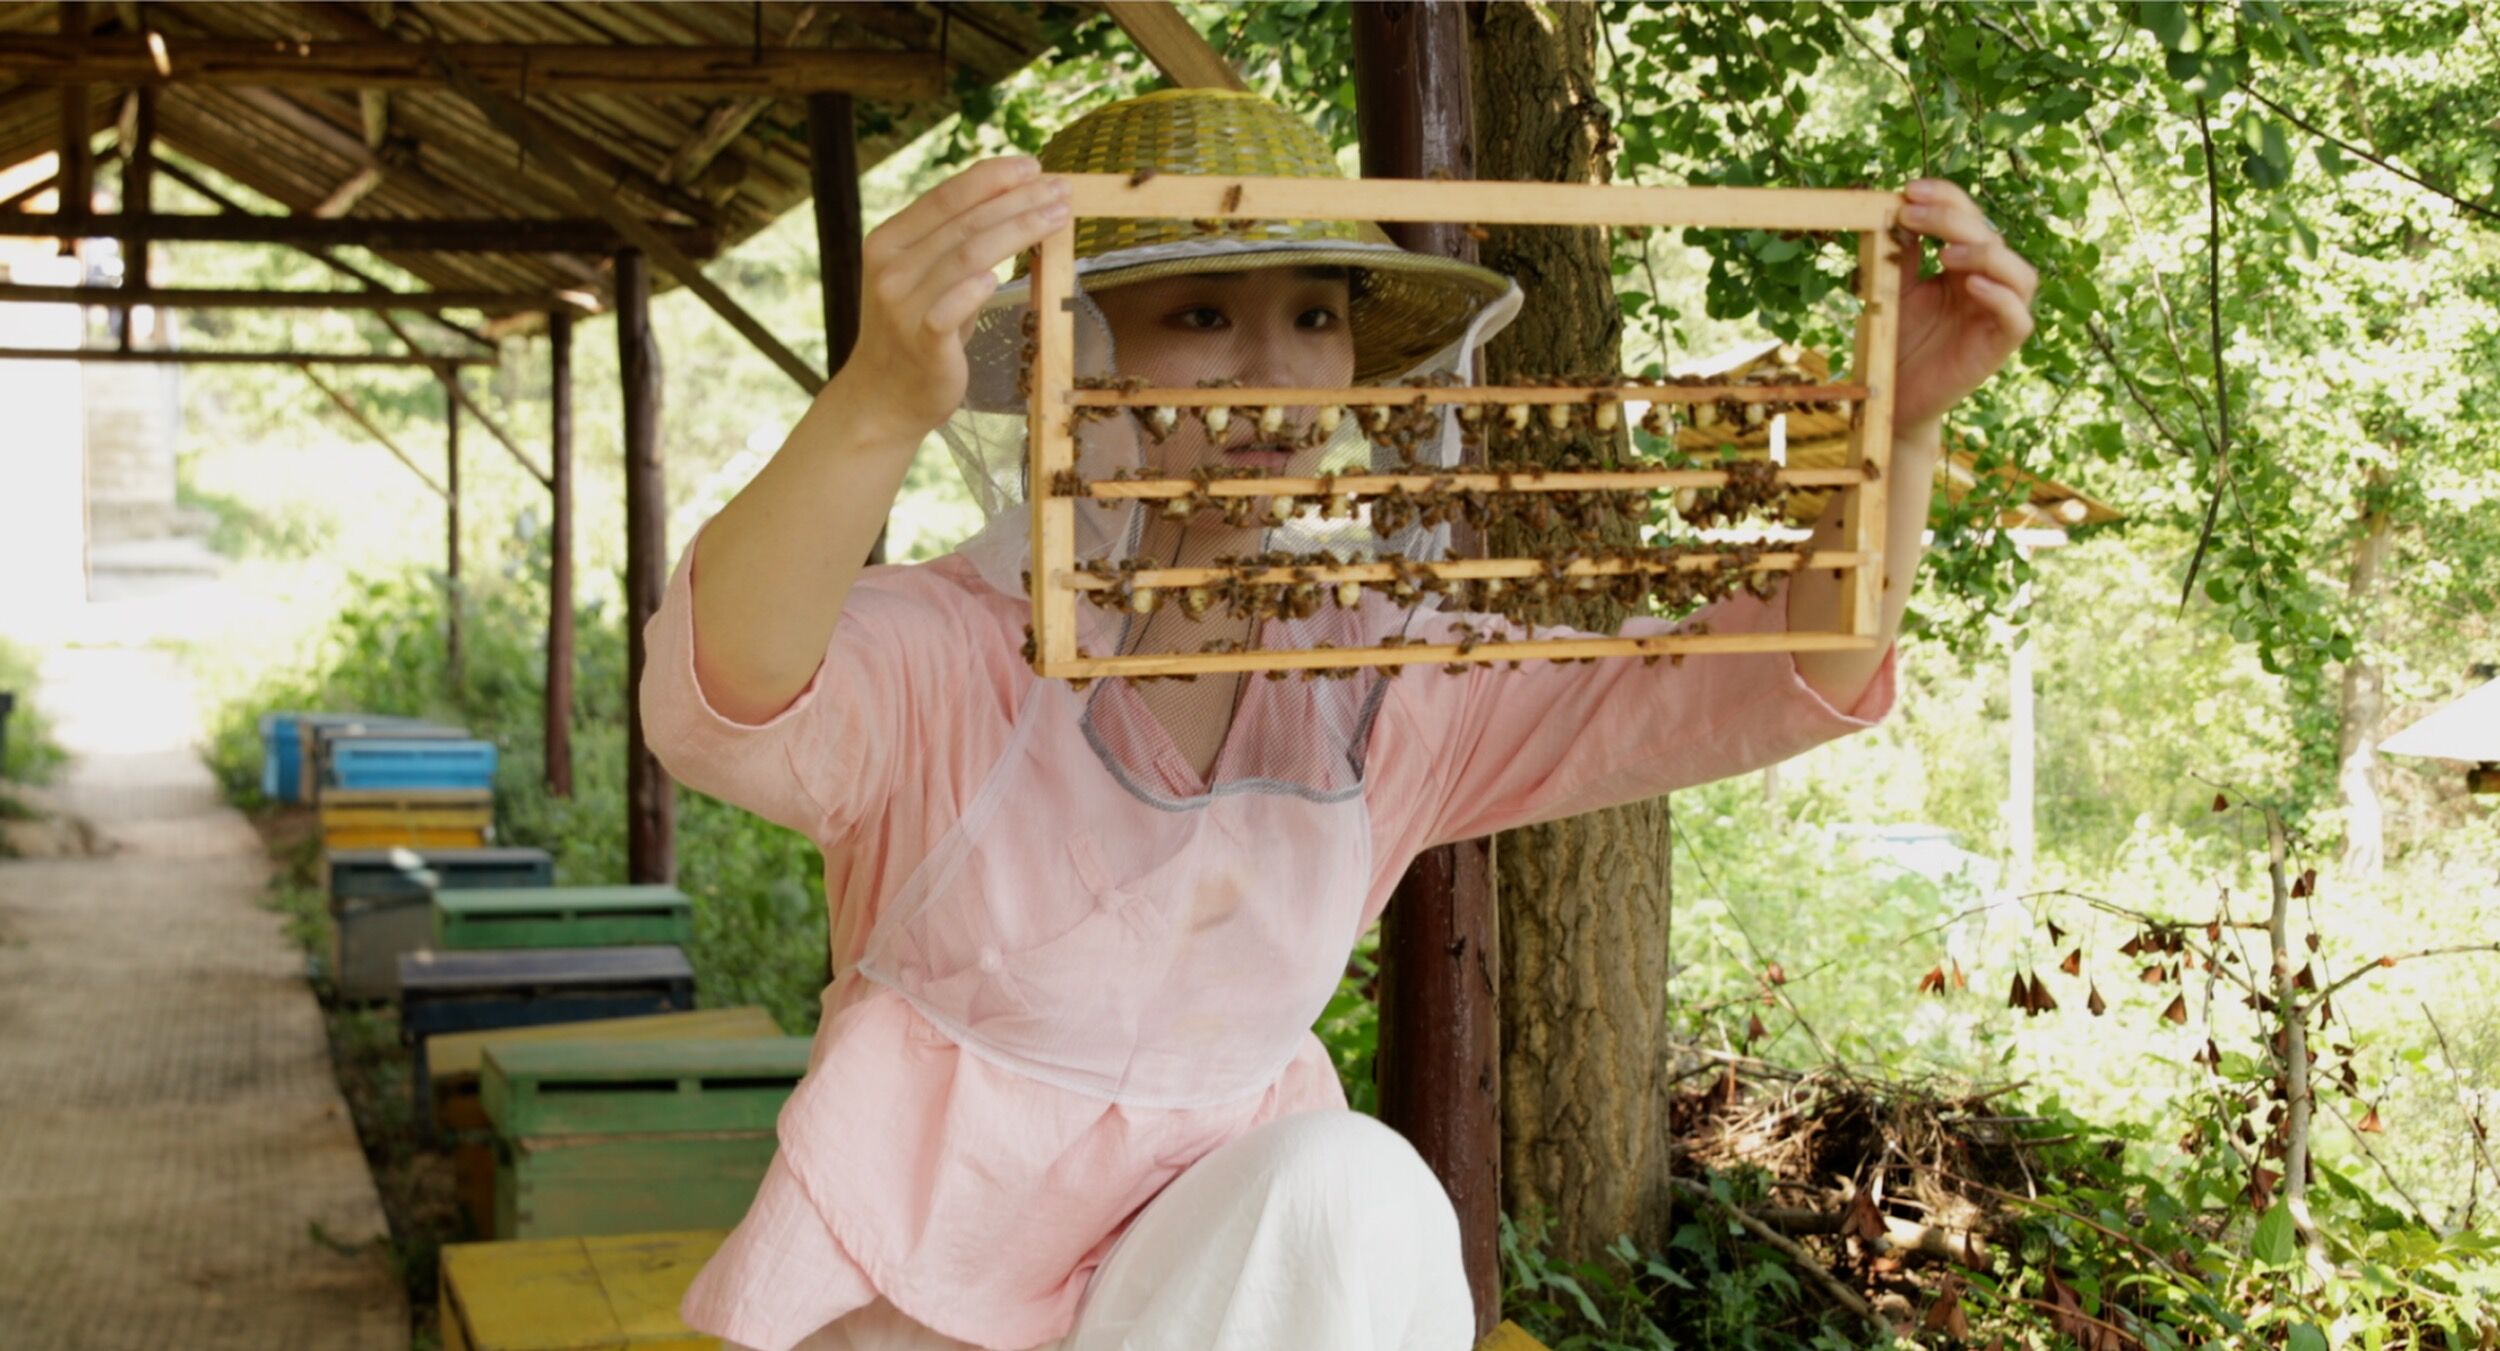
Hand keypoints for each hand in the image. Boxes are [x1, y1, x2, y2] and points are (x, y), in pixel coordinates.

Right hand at [833, 155, 1072, 440]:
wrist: (883, 397)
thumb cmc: (917, 332)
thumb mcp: (929, 279)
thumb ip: (957, 245)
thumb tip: (1014, 204)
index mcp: (889, 241)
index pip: (945, 197)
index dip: (990, 177)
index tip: (1032, 165)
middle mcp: (890, 268)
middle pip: (963, 222)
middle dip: (1017, 200)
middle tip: (1061, 188)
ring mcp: (902, 305)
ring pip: (966, 257)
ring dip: (1017, 231)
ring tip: (1057, 216)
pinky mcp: (921, 343)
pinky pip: (949, 311)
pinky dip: (973, 290)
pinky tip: (999, 277)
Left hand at [1888, 178, 2037, 435]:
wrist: (1892, 397)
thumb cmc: (1894, 341)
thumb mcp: (1893, 288)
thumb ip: (1900, 253)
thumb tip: (1892, 206)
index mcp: (1963, 265)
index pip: (1968, 217)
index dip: (1945, 198)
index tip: (1908, 191)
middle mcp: (1987, 284)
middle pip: (1990, 238)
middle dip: (1952, 218)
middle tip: (1911, 213)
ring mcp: (1997, 315)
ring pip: (2019, 274)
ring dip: (1986, 254)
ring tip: (1946, 253)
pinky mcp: (1999, 347)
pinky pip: (2017, 318)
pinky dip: (2000, 297)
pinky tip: (1972, 285)